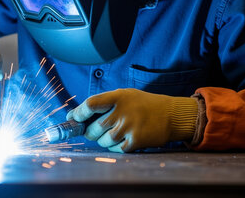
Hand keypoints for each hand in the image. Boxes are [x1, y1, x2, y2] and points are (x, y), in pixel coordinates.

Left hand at [68, 88, 197, 151]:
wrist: (170, 114)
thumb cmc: (142, 104)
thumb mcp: (124, 96)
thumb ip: (104, 103)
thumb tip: (77, 115)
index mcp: (117, 97)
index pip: (90, 104)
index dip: (78, 113)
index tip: (74, 118)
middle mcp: (122, 111)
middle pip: (94, 128)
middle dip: (90, 132)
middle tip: (92, 131)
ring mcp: (129, 127)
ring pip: (103, 141)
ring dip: (103, 140)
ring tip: (113, 133)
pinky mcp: (136, 141)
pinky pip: (116, 149)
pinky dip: (115, 147)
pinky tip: (123, 139)